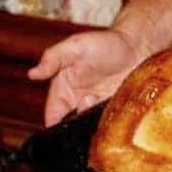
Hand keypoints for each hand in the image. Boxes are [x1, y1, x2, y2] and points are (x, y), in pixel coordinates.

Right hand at [27, 28, 147, 126]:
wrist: (140, 46)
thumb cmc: (106, 42)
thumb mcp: (77, 46)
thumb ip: (54, 58)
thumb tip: (32, 74)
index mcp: (63, 90)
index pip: (53, 117)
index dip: (55, 126)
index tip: (63, 126)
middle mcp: (79, 103)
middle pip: (71, 128)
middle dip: (77, 126)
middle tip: (89, 103)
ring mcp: (98, 109)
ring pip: (90, 129)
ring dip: (95, 124)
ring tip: (103, 100)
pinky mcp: (115, 112)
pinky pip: (109, 127)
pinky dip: (111, 126)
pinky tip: (116, 113)